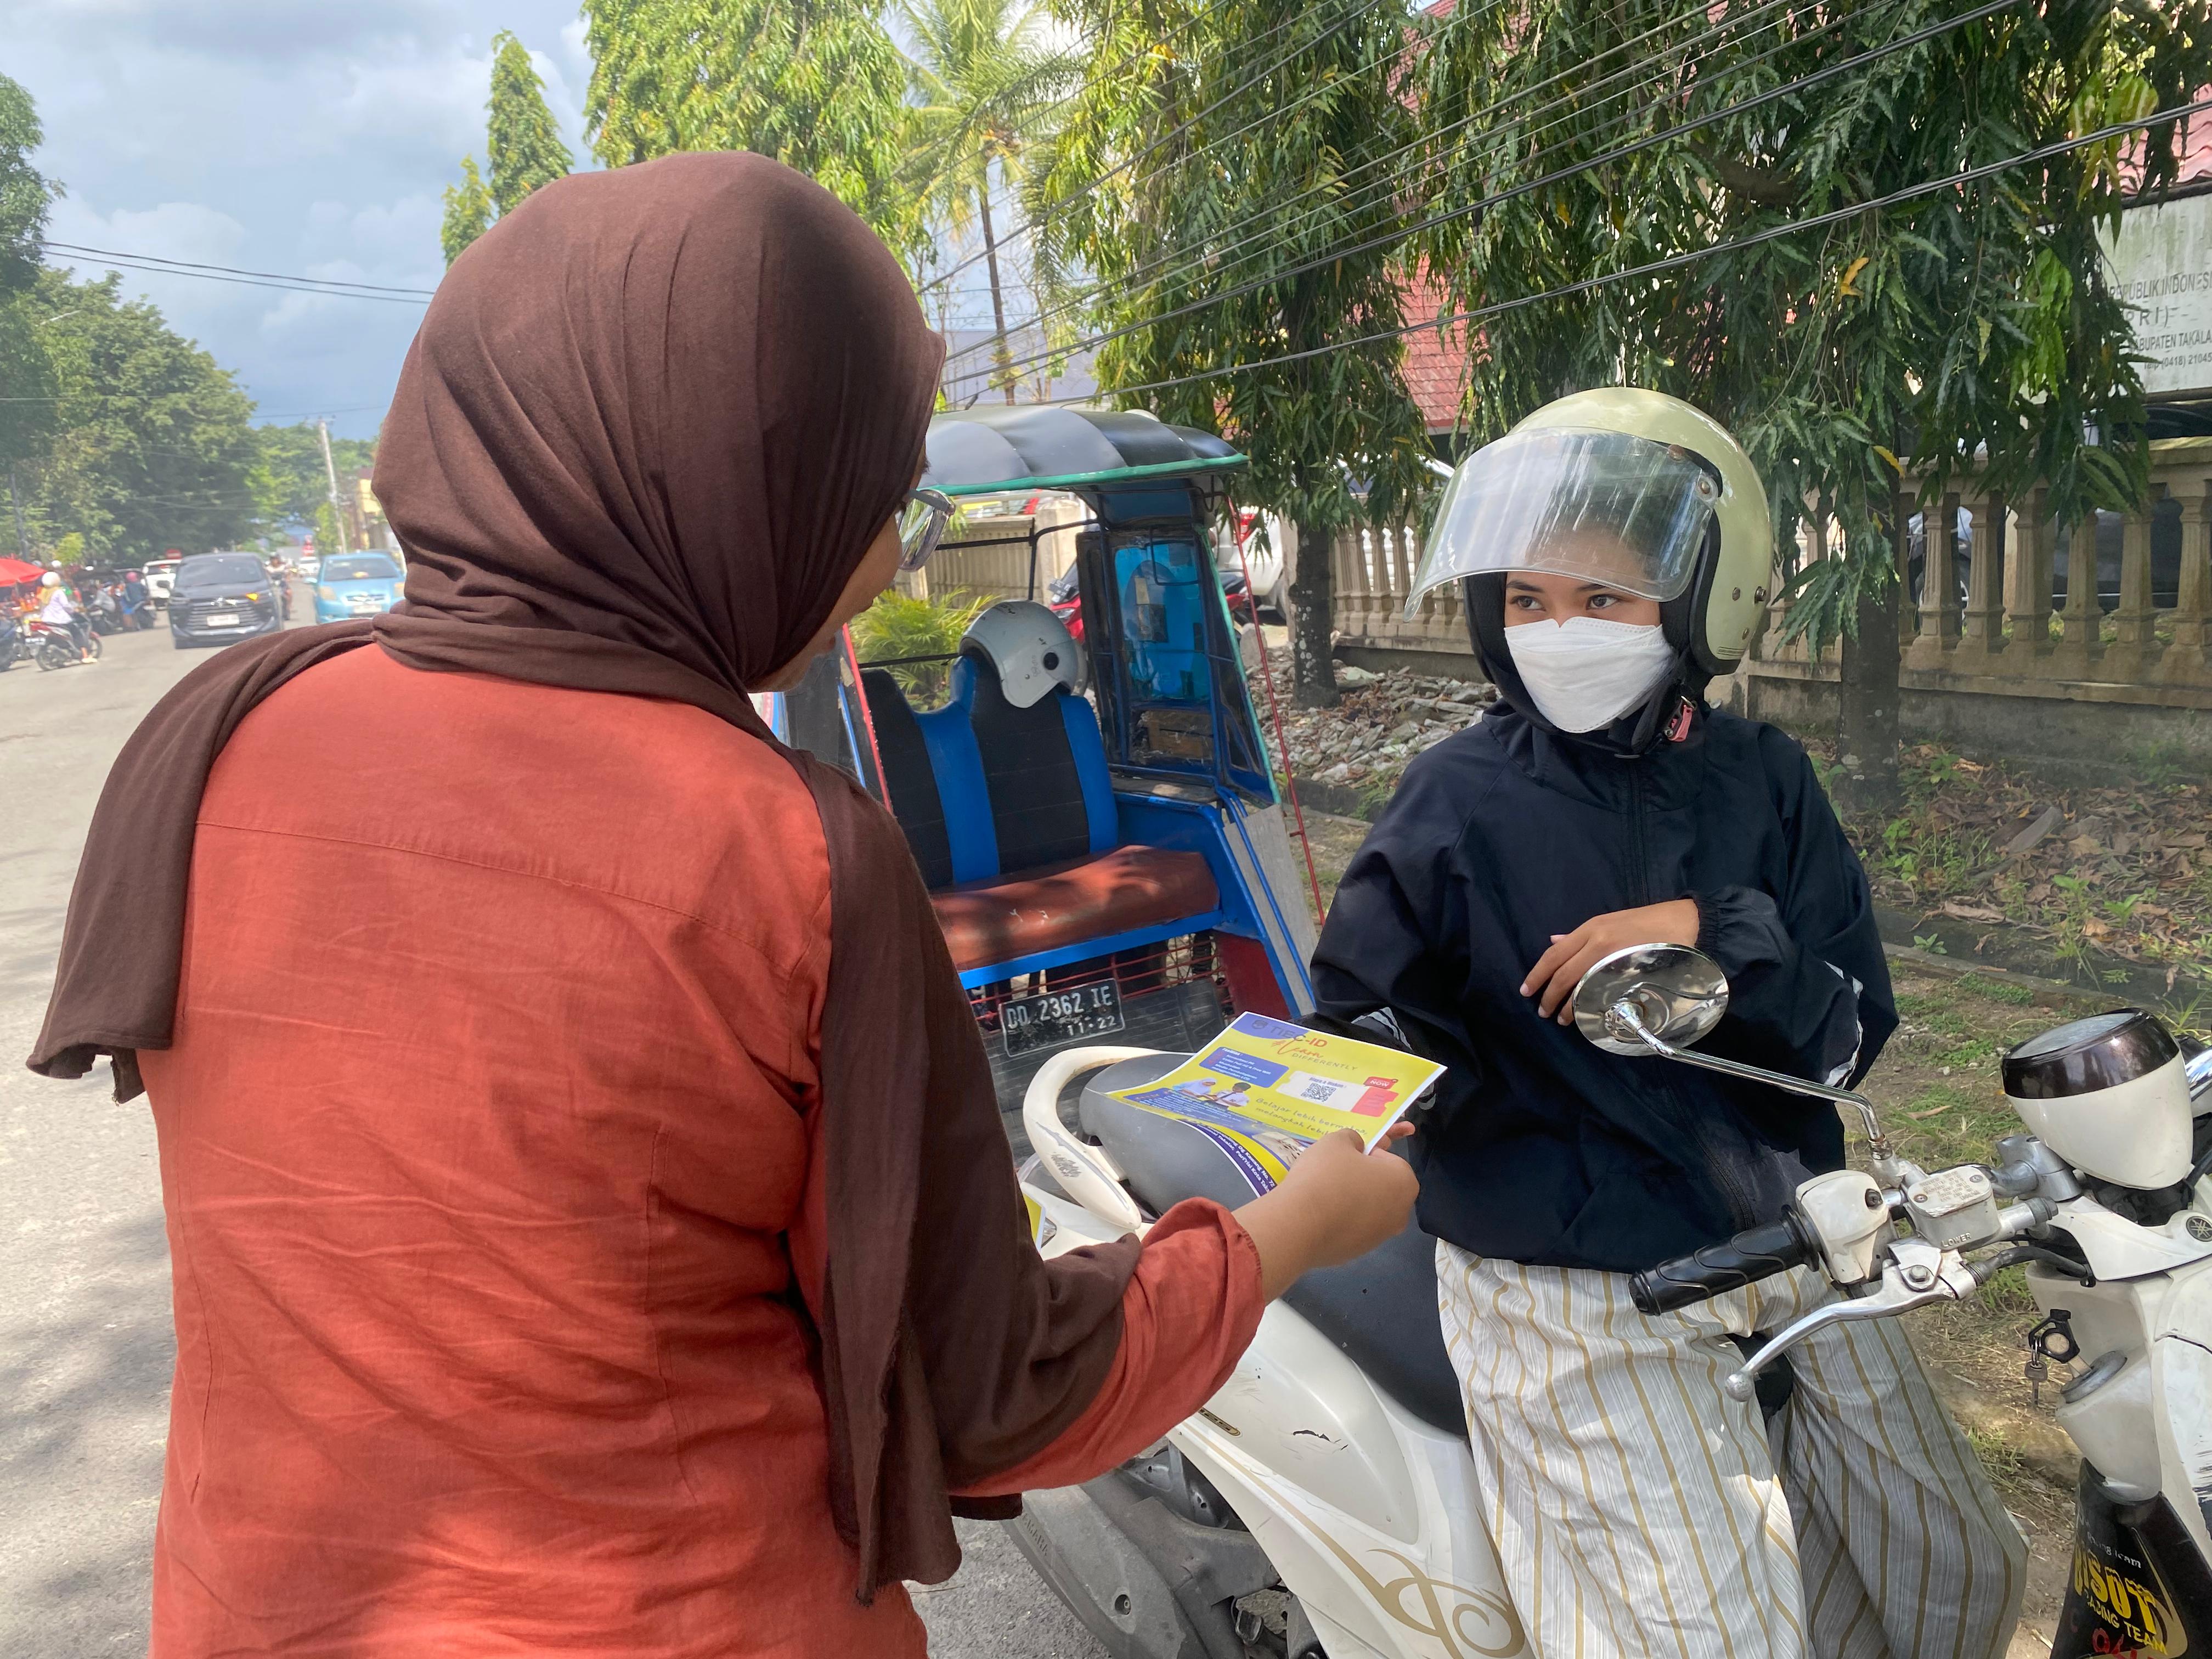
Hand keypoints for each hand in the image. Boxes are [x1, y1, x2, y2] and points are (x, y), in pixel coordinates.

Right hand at [1235, 1124, 1418, 1299]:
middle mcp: (1401, 1212)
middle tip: (1333, 1174)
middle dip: (1361, 1180)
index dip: (1365, 1155)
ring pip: (1367, 1210)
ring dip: (1351, 1202)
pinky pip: (1352, 1230)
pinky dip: (1340, 1222)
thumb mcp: (1337, 1141)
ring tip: (1322, 1195)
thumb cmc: (1325, 1176)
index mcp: (1404, 1182)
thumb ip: (1352, 1139)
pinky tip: (1318, 1217)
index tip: (1343, 1157)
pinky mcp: (1359, 1253)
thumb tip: (1356, 1148)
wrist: (1299, 1224)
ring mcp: (1381, 1237)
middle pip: (1381, 1187)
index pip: (1388, 1160)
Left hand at [1521, 899, 1699, 1024]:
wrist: (1686, 923)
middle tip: (1542, 1012)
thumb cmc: (1647, 923)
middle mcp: (1598, 941)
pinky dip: (1590, 1004)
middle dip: (1549, 995)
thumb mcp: (1610, 922)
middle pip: (1563, 973)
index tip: (1525, 990)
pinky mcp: (1632, 972)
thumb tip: (1554, 942)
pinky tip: (1586, 1014)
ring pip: (1580, 986)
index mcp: (1591, 928)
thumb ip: (1581, 936)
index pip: (1554, 955)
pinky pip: (1604, 992)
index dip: (1537, 974)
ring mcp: (1615, 957)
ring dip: (1567, 1005)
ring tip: (1561, 1019)